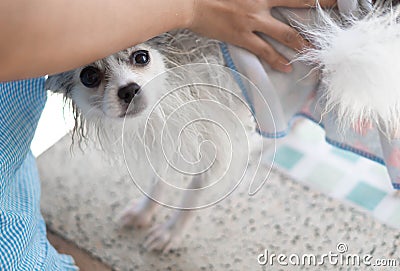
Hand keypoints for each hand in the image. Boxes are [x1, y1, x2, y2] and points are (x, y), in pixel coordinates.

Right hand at [189, 0, 336, 72]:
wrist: (190, 3)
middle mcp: (261, 4)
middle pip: (298, 6)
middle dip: (319, 8)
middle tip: (336, 11)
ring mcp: (253, 22)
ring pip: (285, 33)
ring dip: (302, 42)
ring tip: (314, 50)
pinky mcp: (242, 37)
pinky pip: (264, 50)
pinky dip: (276, 60)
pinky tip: (286, 67)